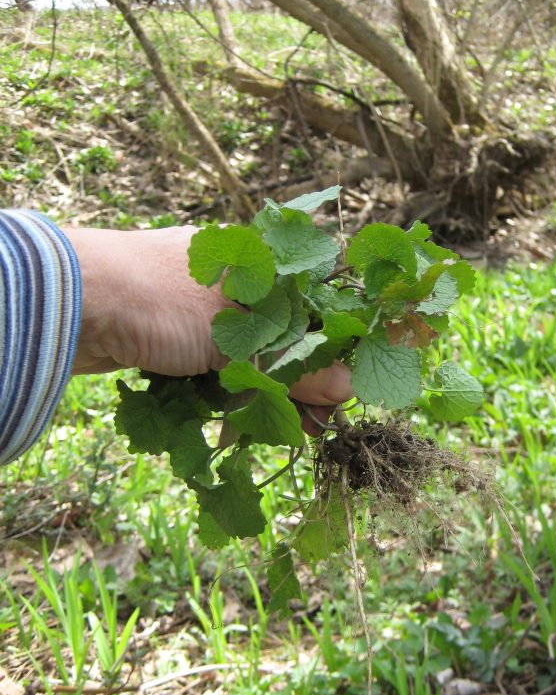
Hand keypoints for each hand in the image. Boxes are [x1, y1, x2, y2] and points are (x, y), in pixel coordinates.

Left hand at [63, 226, 352, 430]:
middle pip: (279, 336)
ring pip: (242, 357)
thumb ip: (293, 365)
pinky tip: (229, 423)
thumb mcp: (237, 338)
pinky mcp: (165, 333)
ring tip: (270, 432)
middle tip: (308, 427)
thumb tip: (347, 387)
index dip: (329, 353)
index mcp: (254, 262)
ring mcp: (194, 307)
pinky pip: (207, 367)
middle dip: (294, 385)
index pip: (310, 308)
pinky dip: (220, 393)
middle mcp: (229, 280)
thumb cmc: (160, 301)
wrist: (68, 302)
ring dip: (258, 396)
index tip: (339, 396)